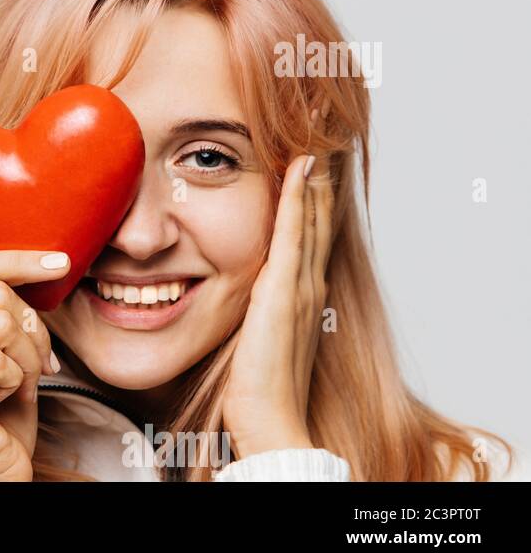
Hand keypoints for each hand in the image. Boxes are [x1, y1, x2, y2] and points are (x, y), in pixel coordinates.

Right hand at [0, 250, 68, 480]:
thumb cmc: (4, 416)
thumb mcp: (7, 351)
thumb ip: (5, 310)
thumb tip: (44, 264)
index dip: (16, 260)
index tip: (59, 263)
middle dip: (31, 331)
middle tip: (31, 368)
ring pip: (2, 324)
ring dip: (26, 360)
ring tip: (14, 387)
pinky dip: (16, 381)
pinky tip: (1, 401)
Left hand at [221, 154, 331, 457]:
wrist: (268, 417)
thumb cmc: (256, 387)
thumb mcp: (253, 336)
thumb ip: (249, 312)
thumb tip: (226, 296)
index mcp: (300, 294)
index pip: (310, 234)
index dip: (312, 198)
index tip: (312, 161)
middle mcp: (308, 284)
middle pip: (320, 218)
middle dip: (322, 177)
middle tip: (327, 135)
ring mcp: (301, 284)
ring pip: (314, 217)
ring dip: (316, 175)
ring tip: (320, 136)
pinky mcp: (285, 289)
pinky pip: (294, 233)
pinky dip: (298, 198)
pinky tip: (300, 168)